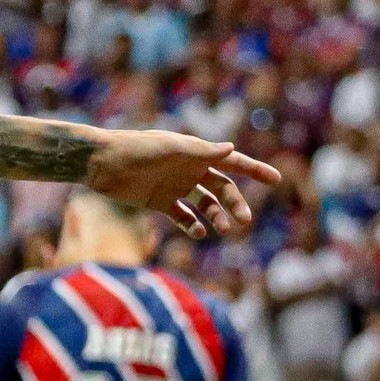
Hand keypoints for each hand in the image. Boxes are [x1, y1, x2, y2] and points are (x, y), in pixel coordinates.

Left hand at [86, 131, 279, 237]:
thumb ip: (201, 151)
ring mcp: (175, 187)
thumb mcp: (171, 148)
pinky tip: (198, 232)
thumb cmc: (137, 148)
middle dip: (235, 203)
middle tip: (243, 220)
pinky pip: (182, 216)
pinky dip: (192, 225)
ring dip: (216, 216)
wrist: (102, 163)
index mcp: (197, 154)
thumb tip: (231, 149)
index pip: (232, 162)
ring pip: (204, 205)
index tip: (276, 179)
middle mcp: (190, 170)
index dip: (255, 170)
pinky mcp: (159, 202)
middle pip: (222, 189)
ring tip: (223, 229)